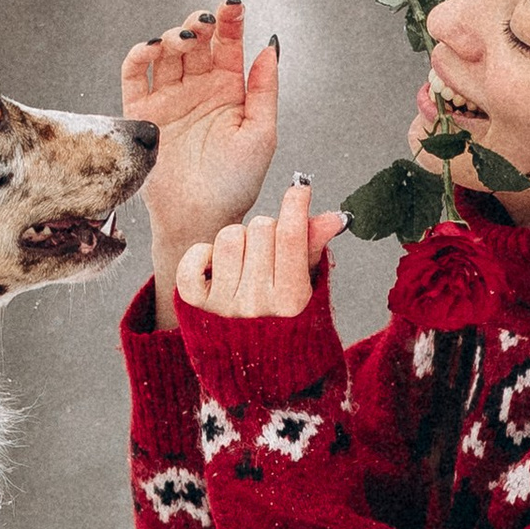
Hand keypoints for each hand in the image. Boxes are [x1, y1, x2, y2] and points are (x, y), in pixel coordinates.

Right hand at [124, 0, 278, 324]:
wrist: (200, 218)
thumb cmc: (236, 184)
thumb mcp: (261, 134)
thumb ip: (264, 90)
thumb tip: (270, 46)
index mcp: (229, 91)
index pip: (228, 46)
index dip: (230, 22)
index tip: (233, 5)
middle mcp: (197, 90)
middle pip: (195, 43)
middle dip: (199, 26)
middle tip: (204, 24)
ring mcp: (168, 100)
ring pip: (166, 53)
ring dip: (173, 38)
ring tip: (183, 40)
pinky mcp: (141, 113)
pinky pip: (134, 76)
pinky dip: (140, 57)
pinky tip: (152, 49)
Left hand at [175, 178, 346, 321]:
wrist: (242, 340)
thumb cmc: (275, 296)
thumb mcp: (302, 272)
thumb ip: (315, 242)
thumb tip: (335, 218)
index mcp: (292, 301)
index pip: (291, 237)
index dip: (295, 205)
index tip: (299, 188)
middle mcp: (259, 306)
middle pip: (261, 229)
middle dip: (264, 229)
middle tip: (264, 248)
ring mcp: (225, 305)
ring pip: (229, 237)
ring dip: (236, 238)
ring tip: (242, 257)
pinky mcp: (195, 301)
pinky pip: (195, 257)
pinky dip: (201, 253)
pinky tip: (213, 265)